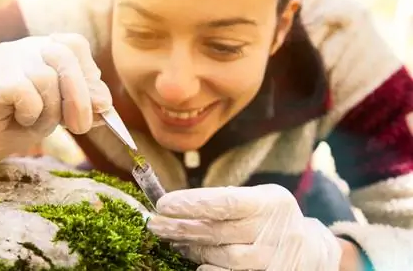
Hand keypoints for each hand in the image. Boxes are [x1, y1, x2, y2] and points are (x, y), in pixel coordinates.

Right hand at [0, 33, 110, 166]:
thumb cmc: (21, 121)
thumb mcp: (62, 112)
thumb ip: (84, 104)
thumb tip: (104, 103)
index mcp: (43, 48)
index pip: (75, 44)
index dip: (89, 74)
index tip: (95, 103)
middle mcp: (24, 47)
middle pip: (64, 56)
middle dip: (79, 97)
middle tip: (79, 127)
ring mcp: (4, 60)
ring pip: (46, 79)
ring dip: (50, 112)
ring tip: (35, 121)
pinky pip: (26, 94)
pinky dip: (30, 113)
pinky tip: (17, 118)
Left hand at [147, 185, 341, 270]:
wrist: (309, 250)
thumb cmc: (272, 218)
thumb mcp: (258, 198)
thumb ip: (225, 201)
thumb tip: (177, 204)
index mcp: (271, 202)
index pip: (225, 202)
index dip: (192, 203)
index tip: (162, 204)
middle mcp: (274, 231)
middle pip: (218, 232)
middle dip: (180, 227)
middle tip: (154, 224)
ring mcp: (273, 260)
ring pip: (222, 258)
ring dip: (192, 249)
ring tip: (173, 240)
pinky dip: (209, 270)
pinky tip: (197, 263)